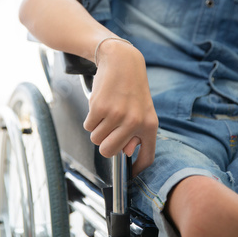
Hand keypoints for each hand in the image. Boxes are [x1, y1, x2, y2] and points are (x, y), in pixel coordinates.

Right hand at [83, 40, 158, 176]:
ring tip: (106, 113)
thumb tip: (126, 152)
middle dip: (104, 144)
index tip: (130, 176)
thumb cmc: (131, 87)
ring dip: (96, 129)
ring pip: (96, 139)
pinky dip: (90, 119)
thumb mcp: (142, 110)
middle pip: (109, 152)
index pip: (146, 158)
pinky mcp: (100, 107)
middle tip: (107, 130)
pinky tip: (100, 105)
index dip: (136, 171)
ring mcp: (117, 115)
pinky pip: (88, 126)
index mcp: (149, 125)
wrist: (122, 61)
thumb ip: (136, 133)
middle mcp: (134, 122)